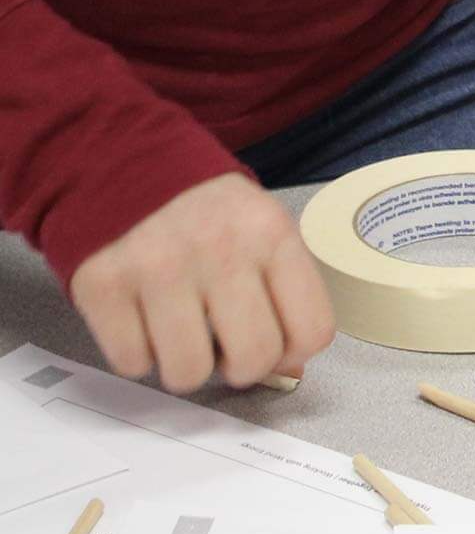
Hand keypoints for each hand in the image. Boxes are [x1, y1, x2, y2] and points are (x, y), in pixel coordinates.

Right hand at [67, 175, 333, 391]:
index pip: (312, 328)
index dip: (293, 353)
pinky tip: (140, 320)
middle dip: (240, 368)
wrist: (121, 161)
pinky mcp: (103, 286)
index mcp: (272, 234)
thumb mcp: (258, 228)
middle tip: (223, 348)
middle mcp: (221, 249)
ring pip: (189, 372)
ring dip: (184, 366)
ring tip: (179, 332)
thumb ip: (282, 290)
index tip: (273, 346)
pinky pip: (132, 362)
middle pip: (254, 357)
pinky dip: (136, 354)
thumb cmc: (201, 208)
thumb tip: (291, 367)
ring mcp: (159, 268)